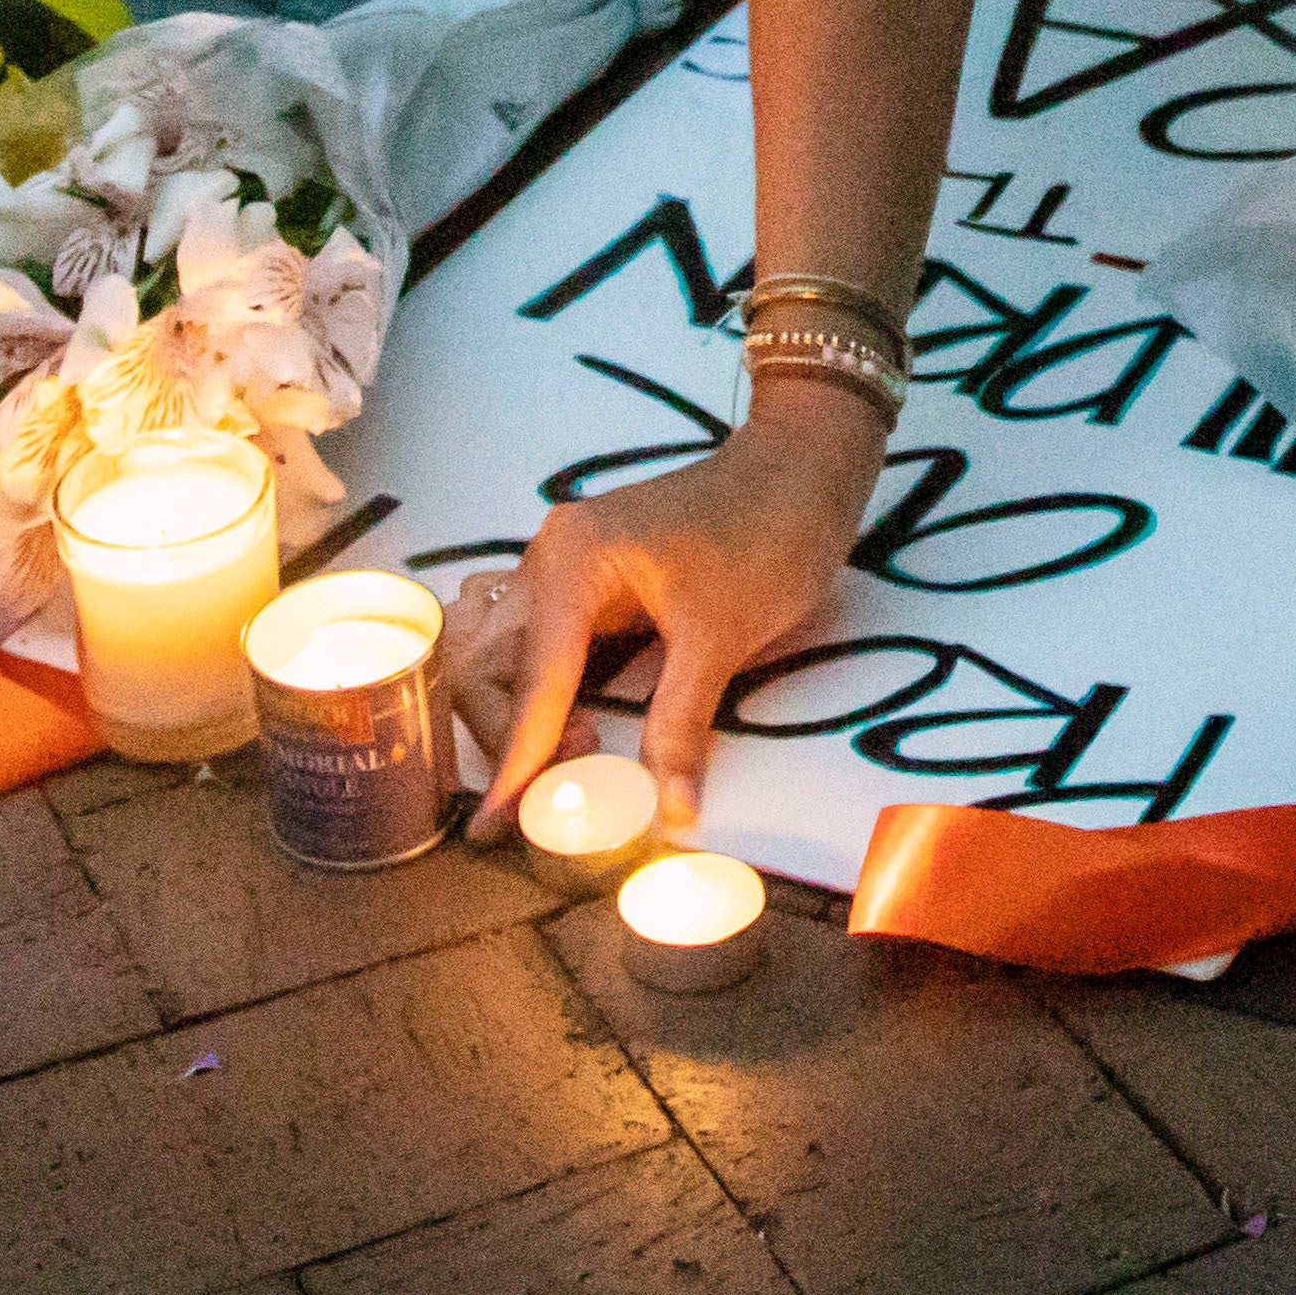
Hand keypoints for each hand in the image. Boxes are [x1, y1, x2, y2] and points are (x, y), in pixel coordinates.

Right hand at [476, 374, 884, 830]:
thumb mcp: (722, 635)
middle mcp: (551, 560)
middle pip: (490, 668)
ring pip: (508, 661)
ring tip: (583, 753)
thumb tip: (672, 811)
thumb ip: (682, 724)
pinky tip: (575, 732)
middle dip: (511, 738)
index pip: (530, 681)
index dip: (515, 761)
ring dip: (524, 720)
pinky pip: (542, 651)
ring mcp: (566, 570)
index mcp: (572, 561)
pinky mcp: (590, 585)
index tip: (494, 827)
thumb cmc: (767, 531)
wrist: (804, 467)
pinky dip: (545, 699)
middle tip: (568, 786)